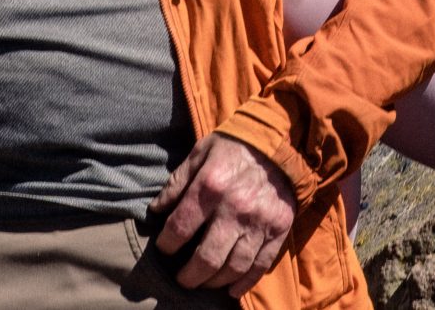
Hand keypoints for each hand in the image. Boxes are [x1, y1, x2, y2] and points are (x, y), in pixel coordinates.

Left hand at [147, 132, 296, 293]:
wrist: (275, 144)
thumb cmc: (230, 148)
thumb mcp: (198, 154)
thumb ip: (177, 183)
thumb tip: (155, 211)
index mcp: (210, 186)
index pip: (181, 227)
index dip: (167, 244)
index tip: (164, 248)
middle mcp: (235, 208)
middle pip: (207, 257)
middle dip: (189, 275)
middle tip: (181, 279)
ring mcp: (259, 222)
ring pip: (234, 267)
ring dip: (214, 282)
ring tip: (203, 283)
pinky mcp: (278, 230)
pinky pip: (260, 265)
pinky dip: (245, 283)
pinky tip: (231, 290)